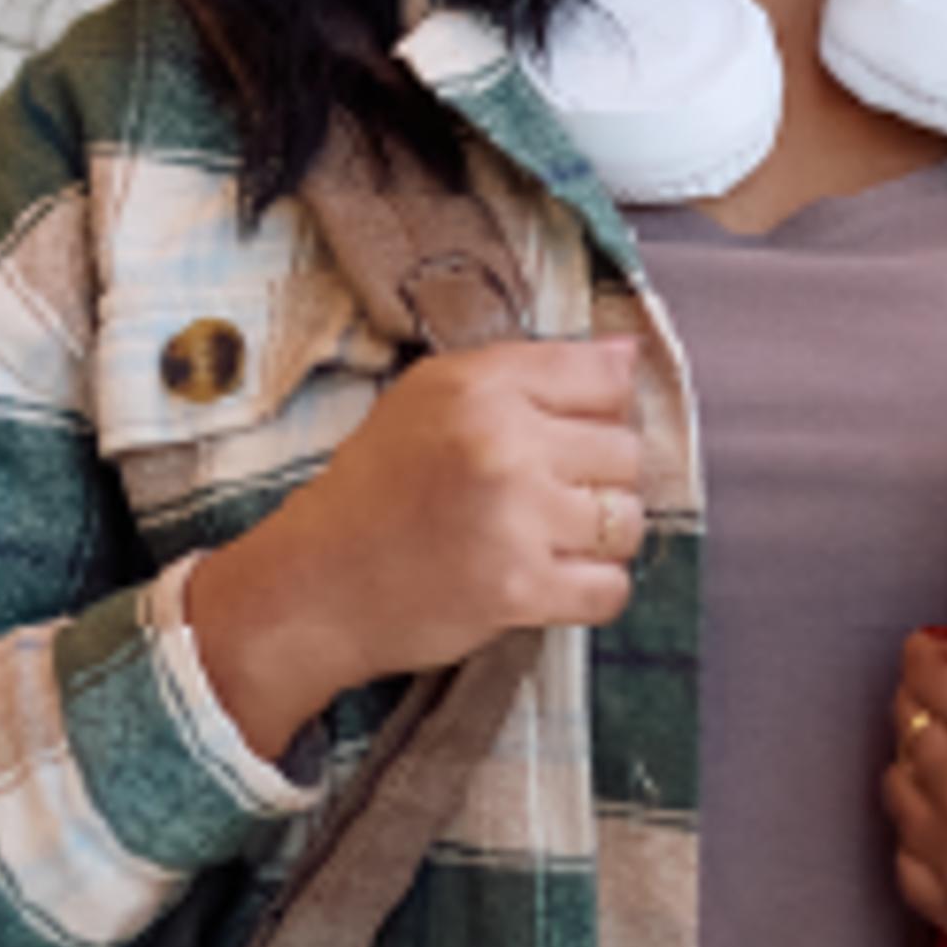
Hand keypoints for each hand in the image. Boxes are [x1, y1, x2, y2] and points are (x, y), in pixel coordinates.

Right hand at [187, 334, 646, 755]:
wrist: (316, 582)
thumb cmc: (378, 486)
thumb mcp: (432, 397)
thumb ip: (529, 371)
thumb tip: (630, 354)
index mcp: (479, 384)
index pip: (606, 376)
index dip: (598, 409)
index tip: (567, 435)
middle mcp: (501, 442)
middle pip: (626, 450)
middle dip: (597, 478)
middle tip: (546, 497)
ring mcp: (514, 518)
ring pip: (628, 520)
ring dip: (598, 538)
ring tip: (546, 540)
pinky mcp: (521, 589)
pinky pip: (612, 588)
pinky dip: (589, 591)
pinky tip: (546, 581)